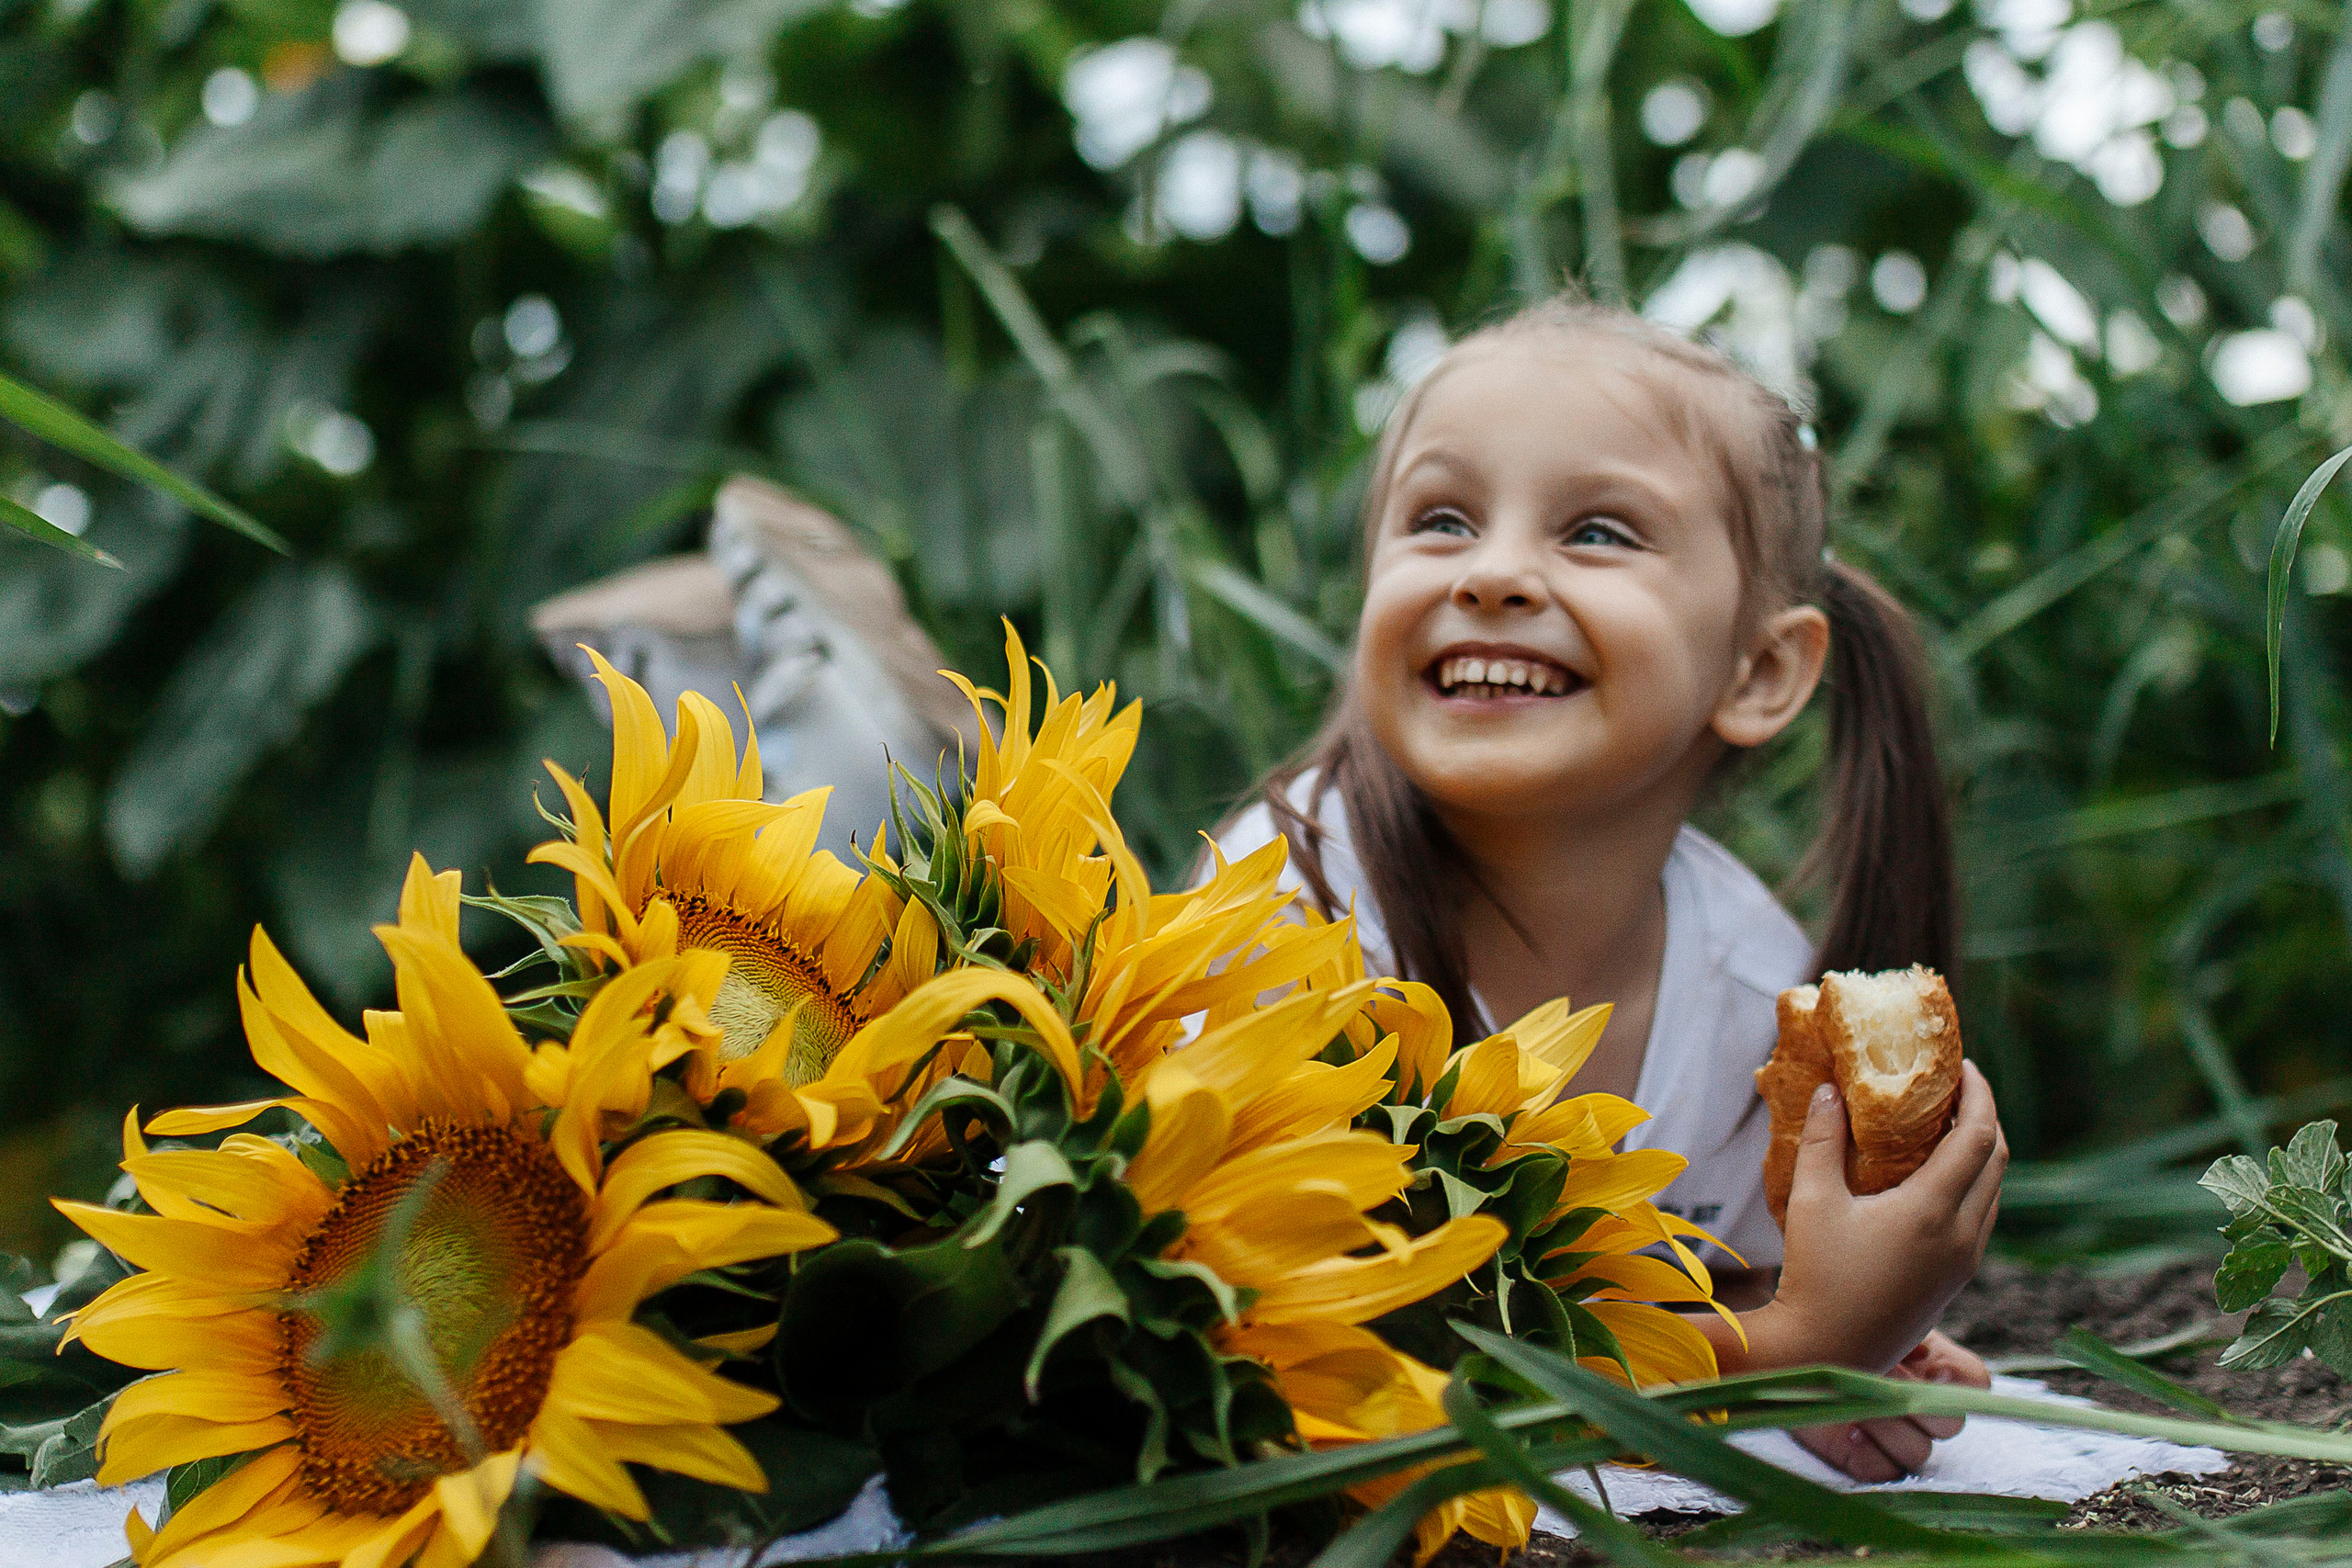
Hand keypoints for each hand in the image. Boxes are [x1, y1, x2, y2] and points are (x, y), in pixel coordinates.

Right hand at [1774, 1061, 2006, 1372]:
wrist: (1829, 1353)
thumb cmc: (1815, 1277)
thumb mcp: (1811, 1201)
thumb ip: (1823, 1140)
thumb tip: (1831, 1090)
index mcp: (1932, 1212)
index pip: (1979, 1137)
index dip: (1979, 1095)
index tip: (1963, 1065)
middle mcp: (1961, 1236)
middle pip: (1998, 1159)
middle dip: (1984, 1116)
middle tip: (1954, 1088)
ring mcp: (1964, 1260)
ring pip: (1994, 1190)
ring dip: (1981, 1151)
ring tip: (1945, 1124)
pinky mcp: (1956, 1278)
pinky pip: (1981, 1216)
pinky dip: (1972, 1183)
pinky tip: (1935, 1174)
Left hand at [1792, 1331, 1988, 1480]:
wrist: (1783, 1341)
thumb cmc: (1830, 1318)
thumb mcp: (1870, 1313)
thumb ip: (1900, 1327)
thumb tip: (1917, 1354)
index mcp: (1932, 1364)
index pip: (1973, 1382)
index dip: (1958, 1378)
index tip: (1931, 1366)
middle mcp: (1920, 1405)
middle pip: (1949, 1423)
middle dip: (1914, 1397)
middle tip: (1880, 1371)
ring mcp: (1893, 1436)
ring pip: (1918, 1450)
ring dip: (1887, 1422)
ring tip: (1851, 1395)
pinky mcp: (1860, 1458)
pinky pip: (1881, 1469)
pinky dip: (1865, 1453)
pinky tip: (1844, 1428)